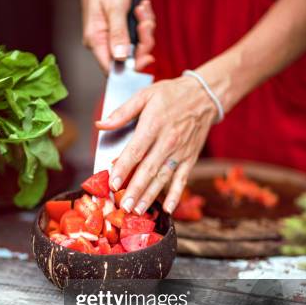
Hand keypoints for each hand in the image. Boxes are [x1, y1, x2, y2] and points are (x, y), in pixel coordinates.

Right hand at [81, 0, 154, 71]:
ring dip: (145, 30)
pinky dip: (143, 23)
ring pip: (135, 47)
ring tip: (142, 9)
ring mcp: (111, 38)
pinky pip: (136, 36)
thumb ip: (118, 33)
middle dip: (143, 43)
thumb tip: (120, 58)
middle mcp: (102, 43)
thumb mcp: (114, 7)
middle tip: (147, 23)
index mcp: (95, 40)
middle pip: (127, 59)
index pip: (111, 68)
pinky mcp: (119, 32)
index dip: (131, 67)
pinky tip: (141, 8)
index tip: (147, 58)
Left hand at [96, 77, 216, 213]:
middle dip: (135, 189)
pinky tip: (167, 208)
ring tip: (138, 210)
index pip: (136, 151)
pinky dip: (175, 195)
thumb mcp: (144, 95)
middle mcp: (168, 141)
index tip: (112, 183)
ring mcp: (180, 152)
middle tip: (124, 206)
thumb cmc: (171, 94)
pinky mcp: (190, 159)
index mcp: (154, 124)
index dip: (123, 168)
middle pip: (149, 169)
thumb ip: (122, 112)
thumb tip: (100, 124)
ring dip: (150, 196)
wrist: (204, 95)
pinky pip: (182, 180)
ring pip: (163, 178)